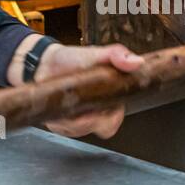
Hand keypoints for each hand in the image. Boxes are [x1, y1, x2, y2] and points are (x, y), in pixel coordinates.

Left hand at [7, 35, 143, 138]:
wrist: (48, 62)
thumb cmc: (75, 59)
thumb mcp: (98, 53)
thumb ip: (118, 55)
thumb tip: (137, 62)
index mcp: (110, 101)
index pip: (114, 122)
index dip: (108, 119)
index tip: (97, 107)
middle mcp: (96, 115)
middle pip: (98, 130)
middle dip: (87, 119)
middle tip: (78, 103)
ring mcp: (78, 122)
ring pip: (78, 131)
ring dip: (71, 118)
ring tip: (66, 99)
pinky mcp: (60, 124)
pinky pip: (62, 129)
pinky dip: (58, 118)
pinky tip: (58, 104)